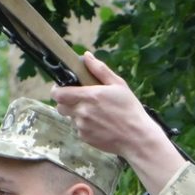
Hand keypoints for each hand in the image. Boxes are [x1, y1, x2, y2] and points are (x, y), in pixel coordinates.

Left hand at [51, 53, 166, 160]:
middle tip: (81, 100)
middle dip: (67, 102)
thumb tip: (87, 56)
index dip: (57, 90)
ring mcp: (82, 127)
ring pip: (70, 118)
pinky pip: (79, 129)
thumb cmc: (130, 109)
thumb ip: (100, 69)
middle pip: (60, 106)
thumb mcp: (118, 85)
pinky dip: (86, 126)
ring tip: (96, 114)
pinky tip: (101, 125)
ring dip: (78, 114)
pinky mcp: (85, 138)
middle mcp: (81, 112)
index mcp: (88, 96)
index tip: (64, 88)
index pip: (58, 93)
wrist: (137, 138)